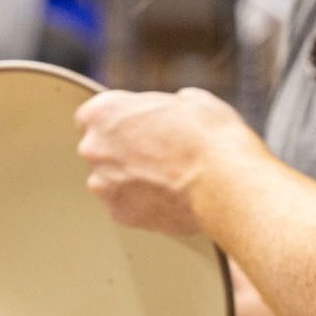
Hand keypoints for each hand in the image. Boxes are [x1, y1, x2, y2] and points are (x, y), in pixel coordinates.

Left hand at [75, 87, 253, 236]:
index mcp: (103, 112)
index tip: (133, 128)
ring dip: (131, 180)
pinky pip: (127, 206)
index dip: (116, 122)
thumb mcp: (189, 100)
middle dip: (122, 152)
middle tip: (158, 153)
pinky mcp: (120, 214)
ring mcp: (104, 185)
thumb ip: (164, 106)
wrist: (223, 181)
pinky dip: (143, 204)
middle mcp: (94, 148)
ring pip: (111, 181)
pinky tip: (170, 197)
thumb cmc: (208, 137)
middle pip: (100, 150)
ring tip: (169, 178)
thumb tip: (172, 110)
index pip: (92, 117)